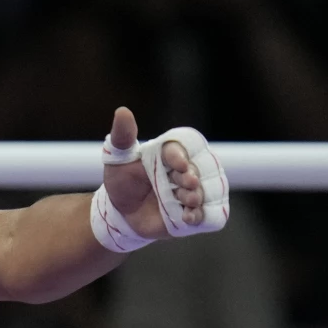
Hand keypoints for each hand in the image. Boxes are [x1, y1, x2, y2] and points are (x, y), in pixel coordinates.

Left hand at [102, 107, 203, 239]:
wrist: (121, 213)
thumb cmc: (122, 182)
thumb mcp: (118, 159)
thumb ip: (123, 137)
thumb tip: (122, 111)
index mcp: (171, 152)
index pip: (185, 146)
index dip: (183, 155)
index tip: (177, 164)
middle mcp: (187, 169)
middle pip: (201, 168)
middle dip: (194, 175)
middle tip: (185, 182)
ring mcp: (192, 191)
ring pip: (208, 190)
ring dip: (199, 194)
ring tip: (187, 200)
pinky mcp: (195, 212)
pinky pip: (209, 213)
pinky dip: (202, 214)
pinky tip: (189, 216)